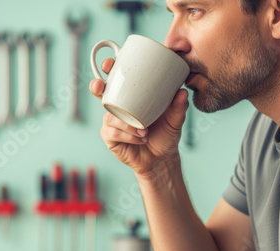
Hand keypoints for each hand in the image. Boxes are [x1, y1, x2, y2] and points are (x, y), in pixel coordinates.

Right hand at [90, 59, 188, 176]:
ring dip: (126, 122)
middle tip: (101, 86)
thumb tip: (182, 92)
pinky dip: (128, 135)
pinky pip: (113, 133)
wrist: (162, 158)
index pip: (116, 79)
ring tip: (144, 129)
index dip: (108, 69)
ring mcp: (112, 122)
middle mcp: (118, 107)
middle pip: (100, 92)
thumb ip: (179, 106)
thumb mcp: (175, 119)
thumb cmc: (166, 134)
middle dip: (97, 86)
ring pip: (110, 116)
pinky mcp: (110, 138)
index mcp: (130, 97)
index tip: (109, 64)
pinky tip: (140, 138)